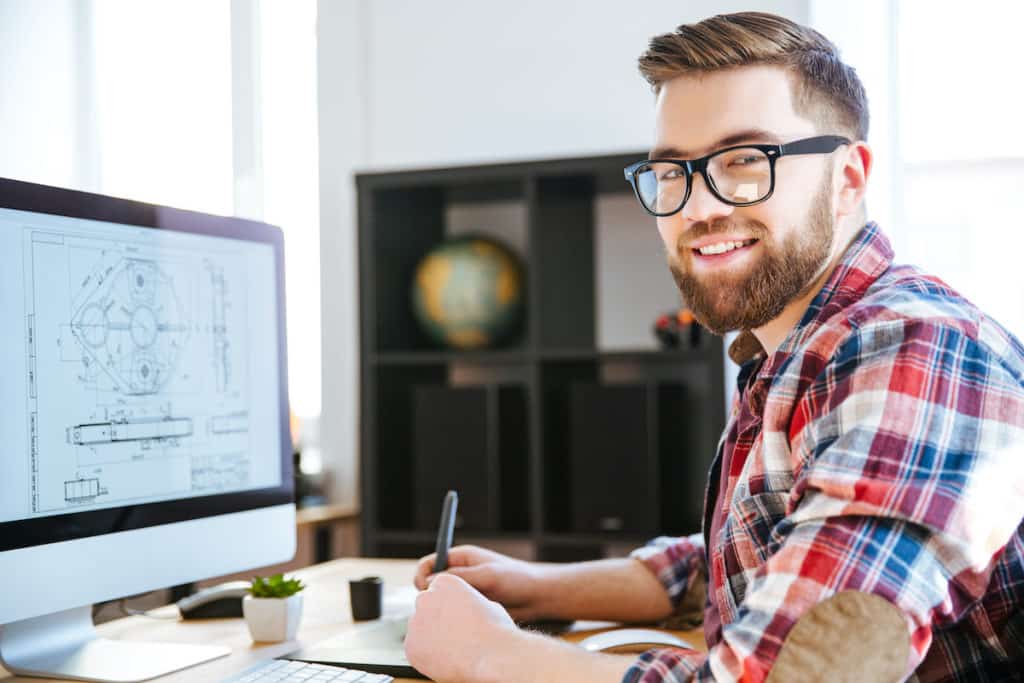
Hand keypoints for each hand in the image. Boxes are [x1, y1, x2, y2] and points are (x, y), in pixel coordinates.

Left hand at [405, 573, 521, 682]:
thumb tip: (466, 609)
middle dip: (436, 620)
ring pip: (420, 630)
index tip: (457, 617)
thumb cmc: (495, 630)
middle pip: (426, 609)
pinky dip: (426, 655)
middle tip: (454, 635)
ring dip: (431, 637)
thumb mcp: (486, 604)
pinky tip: (445, 659)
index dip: (448, 606)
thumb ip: (467, 603)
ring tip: (453, 649)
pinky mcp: (410, 646)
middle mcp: (425, 598)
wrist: (492, 656)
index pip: (438, 592)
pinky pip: (416, 649)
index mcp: (444, 582)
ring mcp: (415, 622)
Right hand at [414, 545, 547, 620]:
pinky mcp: (471, 607)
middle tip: (439, 606)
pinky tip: (461, 625)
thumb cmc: (517, 578)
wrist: (538, 597)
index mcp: (461, 558)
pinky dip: (453, 619)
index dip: (422, 575)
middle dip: (430, 596)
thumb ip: (460, 577)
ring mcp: (465, 591)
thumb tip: (430, 582)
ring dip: (443, 609)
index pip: (429, 563)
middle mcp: (461, 574)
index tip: (424, 589)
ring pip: (442, 602)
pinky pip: (453, 613)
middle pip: (432, 585)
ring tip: (454, 616)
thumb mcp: (488, 575)